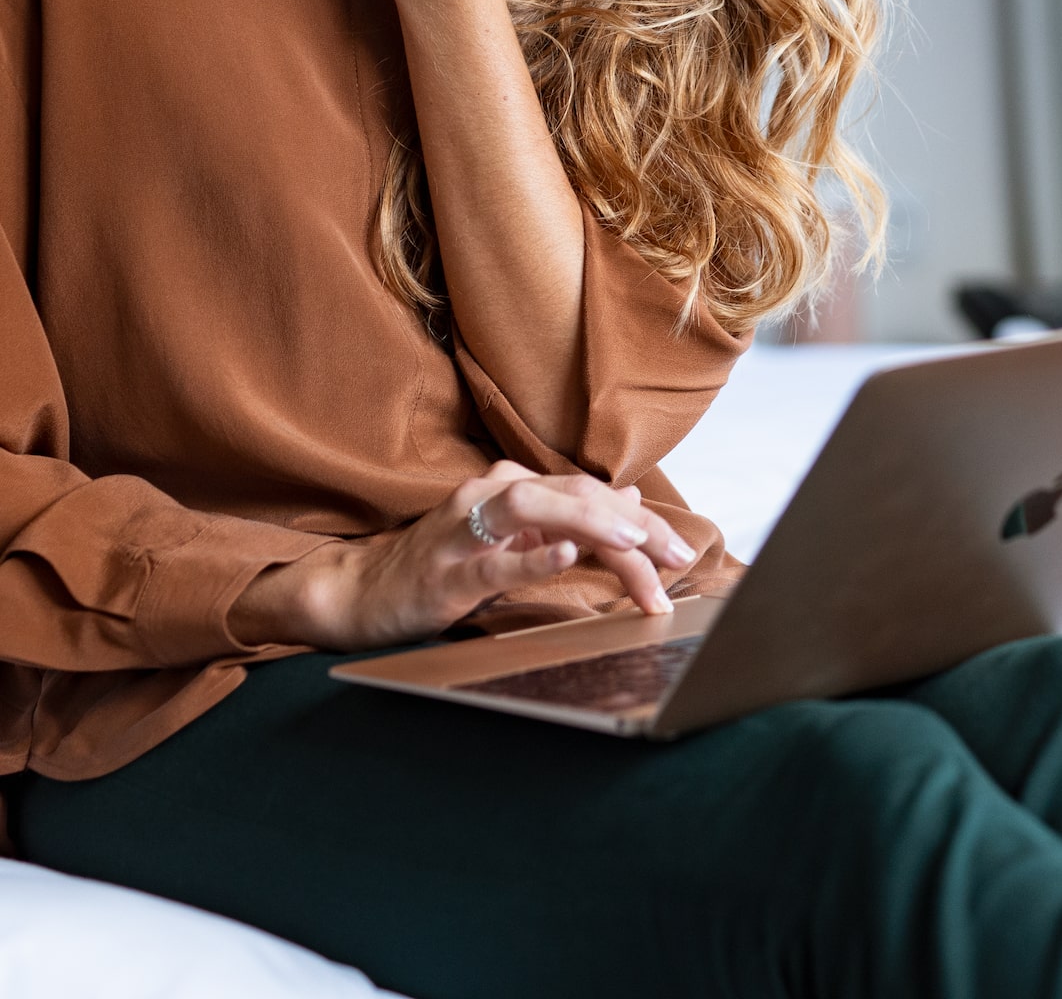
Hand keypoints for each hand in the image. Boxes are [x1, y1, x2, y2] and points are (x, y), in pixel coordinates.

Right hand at [231, 462, 696, 652]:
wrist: (360, 592)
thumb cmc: (441, 565)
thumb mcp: (511, 538)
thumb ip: (567, 517)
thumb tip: (630, 499)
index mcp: (516, 490)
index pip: (593, 496)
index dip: (642, 523)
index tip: (680, 554)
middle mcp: (494, 497)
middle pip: (576, 496)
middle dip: (635, 526)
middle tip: (678, 558)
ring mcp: (465, 532)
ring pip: (537, 509)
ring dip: (593, 523)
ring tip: (638, 542)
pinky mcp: (444, 572)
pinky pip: (492, 561)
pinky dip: (530, 556)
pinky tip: (564, 555)